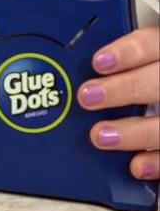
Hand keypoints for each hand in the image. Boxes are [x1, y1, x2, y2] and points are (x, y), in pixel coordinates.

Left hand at [77, 26, 159, 179]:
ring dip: (135, 132)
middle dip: (124, 89)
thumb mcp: (126, 68)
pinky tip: (136, 166)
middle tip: (87, 97)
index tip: (98, 62)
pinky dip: (157, 162)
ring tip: (100, 135)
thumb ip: (108, 69)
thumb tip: (60, 74)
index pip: (153, 44)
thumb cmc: (132, 85)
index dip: (128, 52)